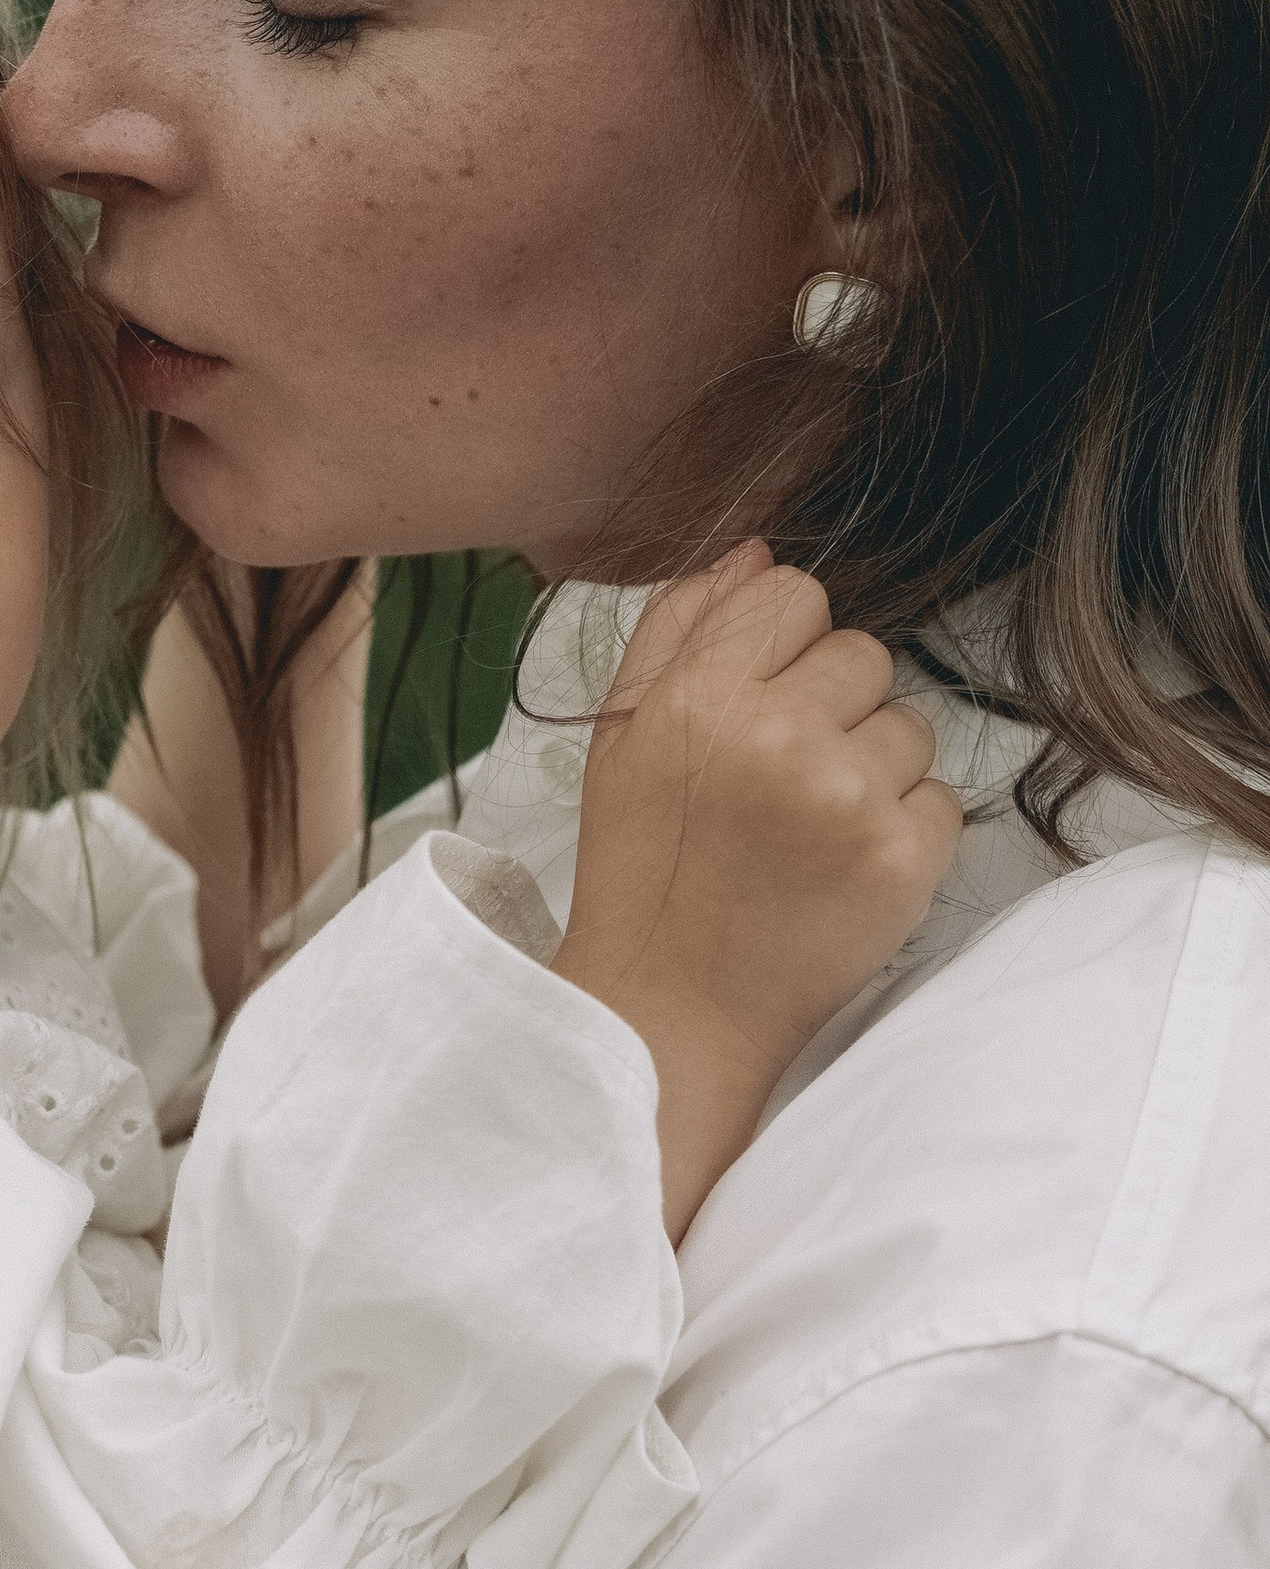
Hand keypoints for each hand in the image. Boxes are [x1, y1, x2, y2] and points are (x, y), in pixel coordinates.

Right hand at [553, 545, 963, 1235]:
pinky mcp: (901, 861)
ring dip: (873, 769)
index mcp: (697, 696)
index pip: (793, 594)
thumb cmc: (643, 872)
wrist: (669, 1015)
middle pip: (862, 653)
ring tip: (810, 832)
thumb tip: (756, 553)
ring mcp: (844, 799)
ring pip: (910, 724)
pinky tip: (843, 870)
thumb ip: (679, 630)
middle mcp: (773, 736)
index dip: (782, 649)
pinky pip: (943, 799)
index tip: (759, 708)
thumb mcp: (624, 738)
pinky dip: (904, 833)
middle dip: (831, 708)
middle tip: (781, 784)